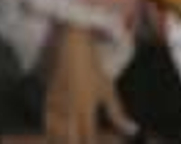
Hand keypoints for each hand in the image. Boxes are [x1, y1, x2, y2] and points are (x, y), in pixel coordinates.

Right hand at [43, 24, 136, 143]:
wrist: (73, 47)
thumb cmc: (93, 69)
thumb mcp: (108, 91)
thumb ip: (118, 114)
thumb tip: (133, 130)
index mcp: (86, 108)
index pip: (88, 136)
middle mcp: (70, 107)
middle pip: (69, 136)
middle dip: (74, 143)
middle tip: (79, 143)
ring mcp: (57, 101)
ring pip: (55, 128)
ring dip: (60, 138)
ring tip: (64, 141)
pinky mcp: (49, 94)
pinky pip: (48, 116)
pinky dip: (50, 126)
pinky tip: (52, 131)